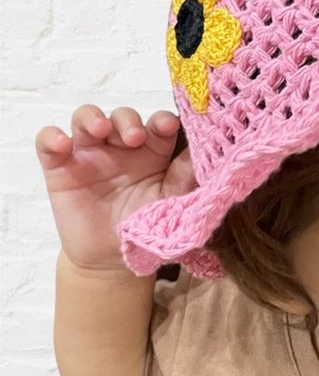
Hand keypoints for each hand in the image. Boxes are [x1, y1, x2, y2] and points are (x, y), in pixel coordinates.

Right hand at [36, 105, 195, 272]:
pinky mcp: (61, 167)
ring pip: (86, 118)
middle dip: (128, 121)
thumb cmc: (147, 224)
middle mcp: (122, 145)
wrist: (112, 259)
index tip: (167, 126)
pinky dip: (51, 137)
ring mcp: (90, 153)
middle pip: (122, 116)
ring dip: (92, 117)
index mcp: (153, 149)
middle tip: (135, 137)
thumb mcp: (172, 201)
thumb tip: (212, 153)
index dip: (162, 120)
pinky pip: (49, 143)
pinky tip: (61, 144)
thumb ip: (186, 176)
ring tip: (100, 130)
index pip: (157, 123)